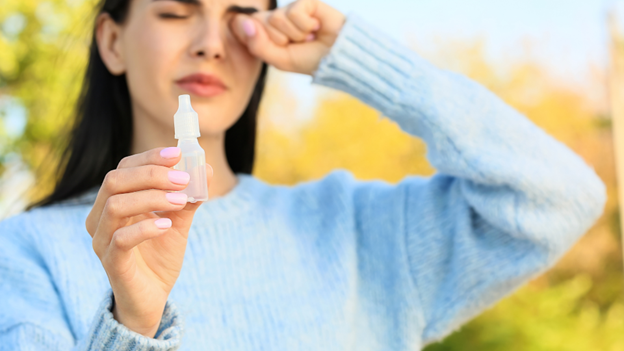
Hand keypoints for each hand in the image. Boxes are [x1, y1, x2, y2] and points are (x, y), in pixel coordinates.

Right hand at [85, 147, 212, 336]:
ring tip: (181, 201)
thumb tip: (207, 170)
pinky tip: (166, 225)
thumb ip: (188, 197)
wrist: (153, 297)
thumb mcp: (178, 221)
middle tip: (184, 180)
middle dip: (152, 175)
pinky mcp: (111, 263)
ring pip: (116, 205)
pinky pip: (120, 239)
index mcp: (113, 201)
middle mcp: (100, 218)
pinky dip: (145, 227)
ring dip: (152, 198)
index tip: (177, 154)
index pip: (124, 168)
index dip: (149, 158)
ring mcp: (102, 241)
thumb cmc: (159, 254)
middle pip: (115, 181)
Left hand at [230, 0, 345, 75]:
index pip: (244, 25)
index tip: (275, 47)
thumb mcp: (279, 60)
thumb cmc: (309, 60)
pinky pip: (293, 12)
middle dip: (279, 39)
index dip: (254, 36)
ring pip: (276, 18)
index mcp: (266, 32)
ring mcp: (290, 9)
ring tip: (308, 37)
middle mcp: (276, 18)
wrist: (338, 56)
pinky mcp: (304, 2)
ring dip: (295, 34)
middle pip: (259, 23)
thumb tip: (247, 22)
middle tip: (296, 44)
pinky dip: (305, 26)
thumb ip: (258, 45)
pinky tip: (316, 28)